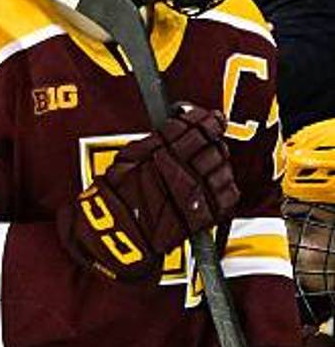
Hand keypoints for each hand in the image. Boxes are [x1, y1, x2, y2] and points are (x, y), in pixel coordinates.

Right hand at [57, 104, 238, 279]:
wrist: (119, 230)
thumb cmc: (118, 195)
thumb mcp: (127, 157)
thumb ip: (154, 141)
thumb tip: (173, 127)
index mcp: (161, 153)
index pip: (192, 127)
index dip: (204, 118)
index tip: (208, 116)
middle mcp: (181, 170)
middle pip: (211, 143)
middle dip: (214, 136)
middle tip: (213, 132)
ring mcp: (195, 192)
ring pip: (223, 166)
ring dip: (220, 159)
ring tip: (212, 157)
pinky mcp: (204, 213)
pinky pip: (228, 194)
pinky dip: (226, 185)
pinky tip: (217, 181)